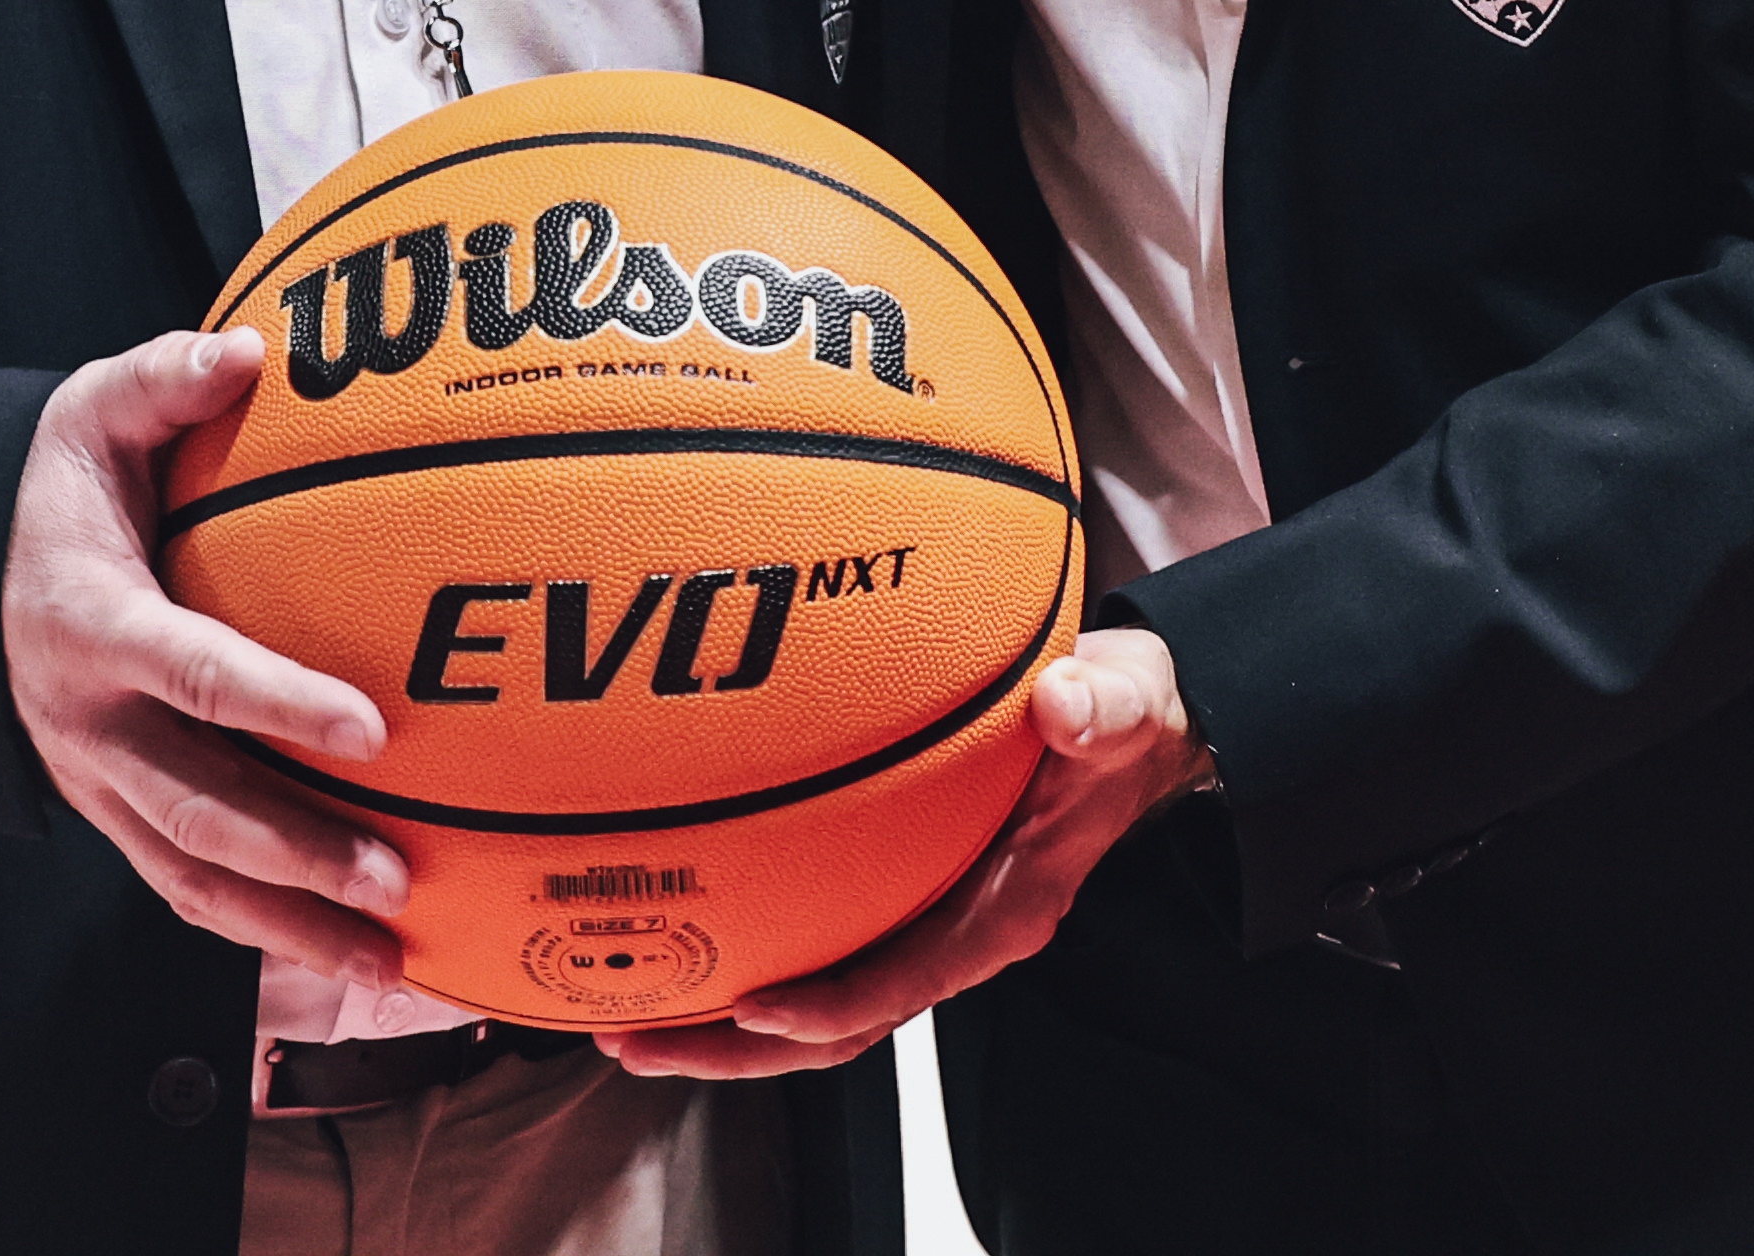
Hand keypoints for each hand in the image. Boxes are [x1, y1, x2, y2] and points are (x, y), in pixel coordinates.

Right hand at [3, 330, 407, 986]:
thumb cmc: (52, 488)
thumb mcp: (86, 411)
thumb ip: (162, 378)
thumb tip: (248, 352)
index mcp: (90, 623)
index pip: (193, 670)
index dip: (279, 702)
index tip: (372, 727)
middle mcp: (87, 722)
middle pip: (195, 807)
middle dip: (295, 853)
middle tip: (395, 878)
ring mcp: (95, 783)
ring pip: (191, 874)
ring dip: (289, 923)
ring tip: (389, 954)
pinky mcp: (111, 816)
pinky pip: (186, 885)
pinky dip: (262, 930)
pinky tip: (343, 952)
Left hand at [598, 626, 1207, 1080]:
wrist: (1130, 722)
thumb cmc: (1122, 718)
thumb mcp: (1127, 704)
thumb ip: (1102, 709)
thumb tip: (1062, 705)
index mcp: (1010, 908)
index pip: (910, 979)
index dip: (831, 1004)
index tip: (754, 1008)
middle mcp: (960, 931)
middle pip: (839, 1022)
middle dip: (736, 1048)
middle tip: (638, 1039)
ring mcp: (926, 920)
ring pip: (816, 1000)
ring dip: (722, 1024)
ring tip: (623, 1019)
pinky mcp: (901, 894)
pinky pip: (817, 947)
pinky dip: (746, 956)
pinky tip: (676, 935)